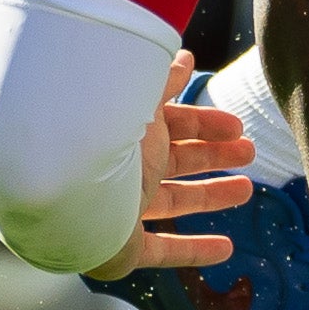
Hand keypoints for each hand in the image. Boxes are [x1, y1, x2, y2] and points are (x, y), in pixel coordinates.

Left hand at [85, 55, 256, 278]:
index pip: (170, 127)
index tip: (238, 125)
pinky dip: (196, 249)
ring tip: (246, 190)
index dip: (205, 124)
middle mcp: (121, 171)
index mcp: (125, 134)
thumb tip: (186, 58)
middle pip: (174, 162)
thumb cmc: (97, 132)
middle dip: (213, 155)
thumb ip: (163, 81)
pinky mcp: (121, 249)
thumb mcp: (138, 97)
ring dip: (210, 196)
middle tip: (249, 151)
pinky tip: (226, 249)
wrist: (59, 184)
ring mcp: (120, 210)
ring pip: (173, 202)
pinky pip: (164, 251)